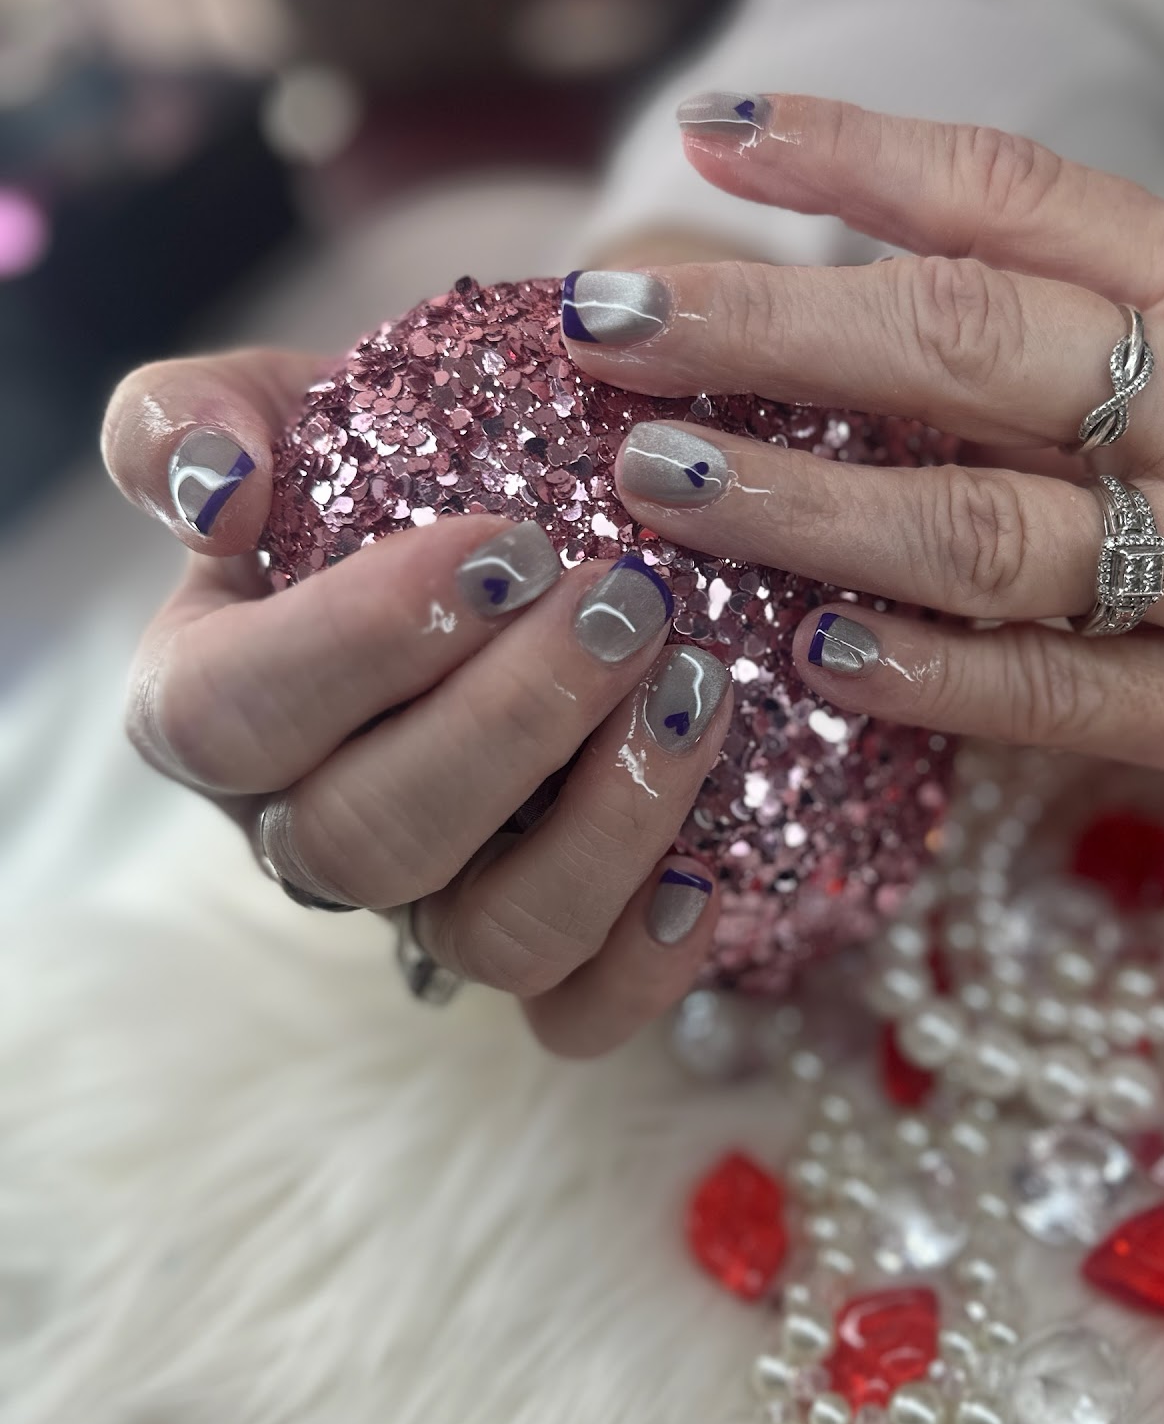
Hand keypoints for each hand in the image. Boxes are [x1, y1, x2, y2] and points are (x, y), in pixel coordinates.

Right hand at [102, 345, 732, 1055]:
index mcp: (211, 703)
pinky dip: (646, 964)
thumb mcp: (280, 409)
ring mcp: (431, 900)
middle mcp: (309, 827)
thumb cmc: (383, 464)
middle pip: (369, 840)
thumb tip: (216, 491)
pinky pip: (576, 1014)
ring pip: (491, 938)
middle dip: (512, 722)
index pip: (229, 716)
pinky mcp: (543, 948)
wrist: (507, 520)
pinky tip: (711, 864)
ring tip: (699, 689)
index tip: (503, 545)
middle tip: (625, 602)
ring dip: (606, 823)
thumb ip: (192, 425)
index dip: (357, 644)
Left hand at [559, 94, 1163, 857]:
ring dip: (809, 500)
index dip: (856, 159)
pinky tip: (815, 655)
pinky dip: (928, 672)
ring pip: (987, 521)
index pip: (1021, 197)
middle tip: (615, 325)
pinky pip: (1055, 688)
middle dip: (771, 326)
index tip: (713, 137)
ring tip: (662, 482)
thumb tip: (896, 325)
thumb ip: (1112, 342)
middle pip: (967, 341)